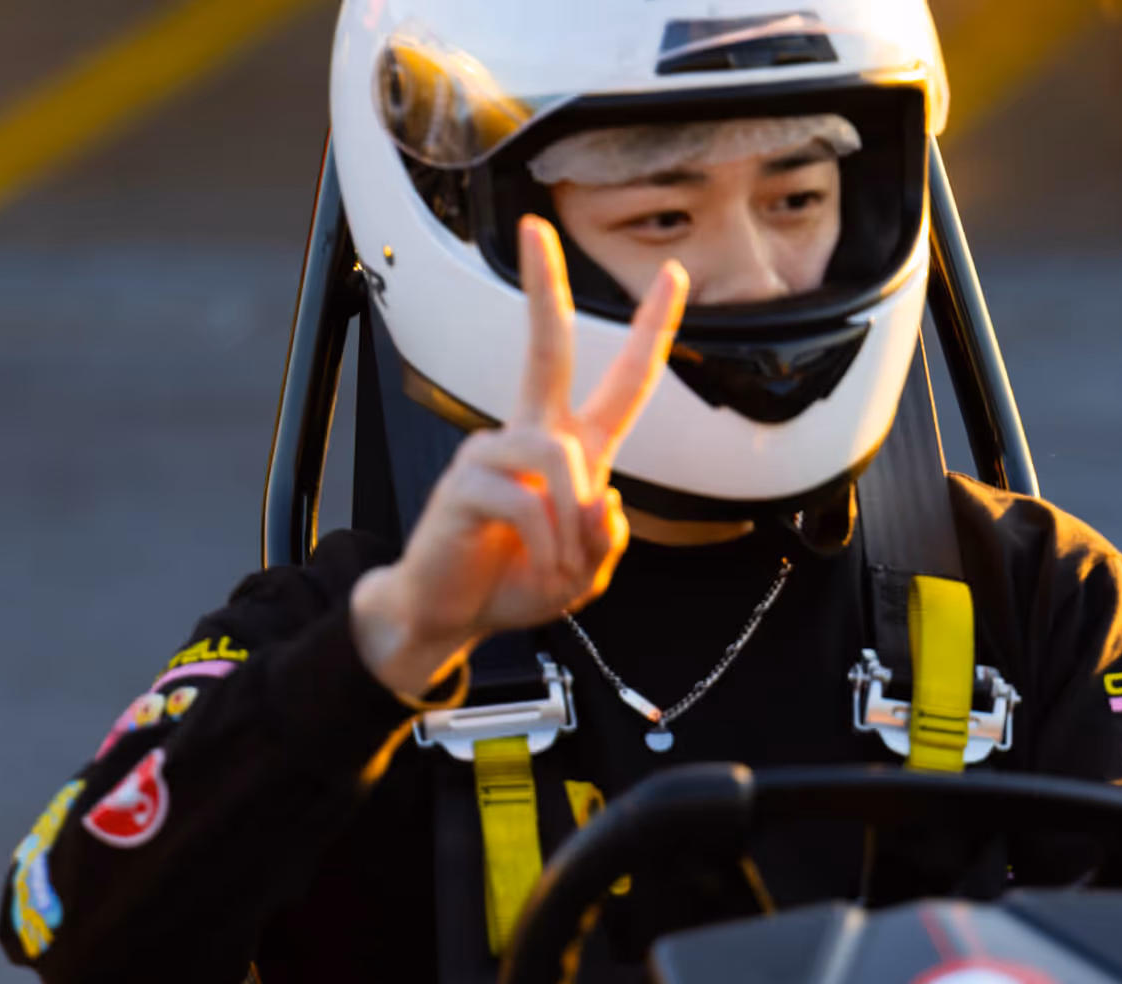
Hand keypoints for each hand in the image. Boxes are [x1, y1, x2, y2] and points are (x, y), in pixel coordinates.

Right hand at [353, 216, 687, 697]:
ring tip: (562, 568)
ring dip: (573, 525)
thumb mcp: (584, 574)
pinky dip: (546, 548)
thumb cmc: (512, 584)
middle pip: (545, 350)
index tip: (673, 277)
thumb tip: (606, 499)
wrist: (449, 615)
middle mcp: (530, 438)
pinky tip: (538, 571)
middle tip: (535, 230)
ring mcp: (492, 455)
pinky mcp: (464, 484)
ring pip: (558, 460)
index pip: (622, 383)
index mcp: (570, 450)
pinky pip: (527, 505)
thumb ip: (607, 539)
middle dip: (542, 288)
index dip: (652, 332)